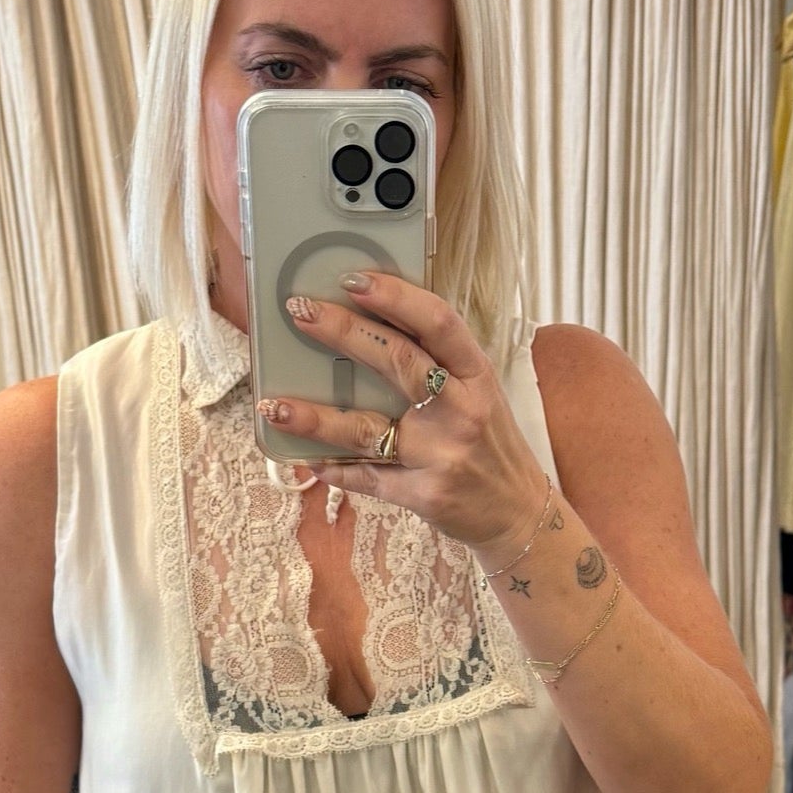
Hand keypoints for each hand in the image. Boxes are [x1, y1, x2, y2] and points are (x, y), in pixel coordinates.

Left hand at [256, 271, 549, 555]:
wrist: (517, 512)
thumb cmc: (490, 443)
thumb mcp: (479, 392)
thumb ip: (437, 363)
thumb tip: (369, 324)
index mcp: (476, 375)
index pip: (438, 322)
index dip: (395, 296)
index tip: (352, 279)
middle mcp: (461, 410)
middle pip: (397, 362)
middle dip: (343, 332)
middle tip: (299, 311)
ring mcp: (441, 455)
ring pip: (367, 430)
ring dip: (315, 418)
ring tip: (274, 406)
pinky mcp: (423, 494)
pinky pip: (367, 479)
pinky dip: (334, 469)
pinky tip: (306, 459)